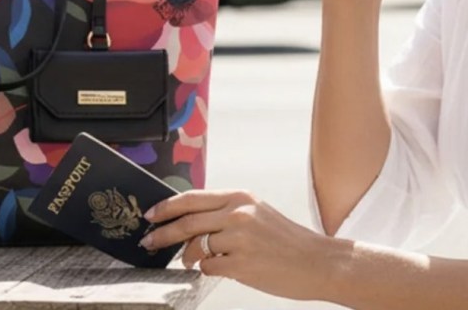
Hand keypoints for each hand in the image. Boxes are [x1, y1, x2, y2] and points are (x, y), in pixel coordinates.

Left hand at [141, 190, 333, 301]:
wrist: (319, 263)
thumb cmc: (288, 241)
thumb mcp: (257, 213)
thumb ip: (224, 213)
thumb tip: (188, 222)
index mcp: (240, 198)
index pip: (191, 198)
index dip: (166, 207)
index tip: (151, 214)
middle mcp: (238, 214)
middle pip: (186, 222)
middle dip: (162, 233)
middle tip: (148, 241)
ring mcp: (239, 239)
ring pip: (195, 247)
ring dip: (187, 255)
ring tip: (188, 259)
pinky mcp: (241, 264)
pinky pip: (209, 267)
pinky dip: (207, 269)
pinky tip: (218, 268)